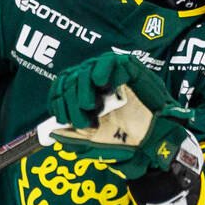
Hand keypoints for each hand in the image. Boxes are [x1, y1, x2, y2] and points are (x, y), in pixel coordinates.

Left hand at [47, 51, 195, 178]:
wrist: (153, 142)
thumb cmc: (127, 142)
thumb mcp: (94, 143)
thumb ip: (73, 138)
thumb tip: (51, 132)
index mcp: (85, 97)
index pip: (61, 88)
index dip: (57, 101)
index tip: (62, 119)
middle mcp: (95, 83)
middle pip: (69, 79)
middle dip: (69, 102)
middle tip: (82, 121)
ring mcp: (111, 74)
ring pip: (84, 71)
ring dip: (82, 90)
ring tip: (92, 107)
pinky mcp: (128, 67)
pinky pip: (108, 61)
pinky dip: (101, 71)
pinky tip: (102, 84)